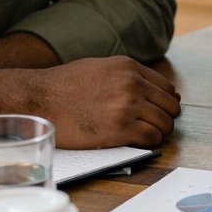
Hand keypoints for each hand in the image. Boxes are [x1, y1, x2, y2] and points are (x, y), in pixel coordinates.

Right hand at [34, 57, 180, 148]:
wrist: (40, 100)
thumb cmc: (63, 86)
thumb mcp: (99, 68)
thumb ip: (125, 76)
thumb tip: (150, 88)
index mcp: (128, 68)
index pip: (166, 87)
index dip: (165, 102)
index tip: (159, 111)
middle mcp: (132, 84)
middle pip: (170, 106)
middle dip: (165, 117)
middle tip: (154, 125)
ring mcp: (128, 106)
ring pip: (165, 123)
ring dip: (159, 131)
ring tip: (146, 135)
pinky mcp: (120, 129)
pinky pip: (152, 138)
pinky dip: (151, 142)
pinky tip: (140, 142)